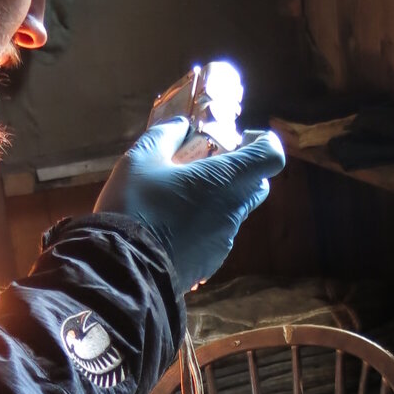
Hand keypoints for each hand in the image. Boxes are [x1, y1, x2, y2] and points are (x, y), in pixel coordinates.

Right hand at [94, 118, 285, 291]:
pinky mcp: (211, 262)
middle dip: (241, 172)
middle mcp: (234, 211)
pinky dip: (204, 225)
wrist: (123, 267)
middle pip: (257, 185)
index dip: (262, 144)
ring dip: (217, 200)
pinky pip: (216, 236)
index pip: (271, 156)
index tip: (240, 142)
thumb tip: (182, 126)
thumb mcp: (141, 158)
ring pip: (234, 212)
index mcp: (225, 180)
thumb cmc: (135, 205)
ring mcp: (224, 240)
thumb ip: (166, 134)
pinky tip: (172, 226)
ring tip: (180, 198)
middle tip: (207, 167)